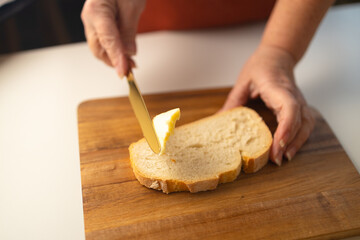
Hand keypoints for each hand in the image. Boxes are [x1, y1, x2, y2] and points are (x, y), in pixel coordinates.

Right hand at [81, 0, 145, 76]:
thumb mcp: (132, 6)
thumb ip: (128, 31)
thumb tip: (128, 52)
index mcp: (96, 10)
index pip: (107, 40)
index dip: (116, 58)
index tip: (124, 71)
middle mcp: (89, 17)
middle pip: (98, 48)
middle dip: (114, 61)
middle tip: (131, 69)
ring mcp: (92, 21)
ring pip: (100, 47)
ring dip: (114, 58)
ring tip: (130, 64)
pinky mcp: (98, 23)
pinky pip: (103, 41)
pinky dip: (113, 50)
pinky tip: (124, 55)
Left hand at [221, 45, 314, 164]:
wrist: (278, 55)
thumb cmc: (261, 65)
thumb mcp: (243, 81)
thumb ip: (233, 101)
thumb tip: (219, 119)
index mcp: (277, 87)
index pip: (289, 107)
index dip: (286, 127)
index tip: (279, 143)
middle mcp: (292, 95)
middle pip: (300, 120)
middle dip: (290, 141)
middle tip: (276, 159)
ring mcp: (298, 101)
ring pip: (306, 124)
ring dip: (297, 142)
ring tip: (283, 158)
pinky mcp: (299, 106)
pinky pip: (305, 124)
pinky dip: (299, 138)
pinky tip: (289, 149)